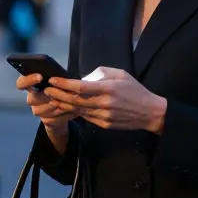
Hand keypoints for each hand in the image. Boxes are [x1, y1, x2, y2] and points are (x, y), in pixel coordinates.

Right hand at [15, 74, 77, 129]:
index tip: (39, 77)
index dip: (28, 80)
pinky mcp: (46, 121)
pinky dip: (66, 114)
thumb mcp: (58, 80)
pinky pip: (54, 119)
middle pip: (33, 99)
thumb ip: (55, 77)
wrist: (66, 107)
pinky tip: (73, 110)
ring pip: (46, 110)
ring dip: (59, 105)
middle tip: (61, 91)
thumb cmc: (61, 88)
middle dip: (49, 95)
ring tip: (71, 100)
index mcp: (32, 85)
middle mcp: (31, 99)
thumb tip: (59, 77)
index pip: (21, 83)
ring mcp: (37, 111)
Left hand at [44, 67, 167, 132]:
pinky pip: (86, 117)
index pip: (80, 86)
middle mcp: (104, 103)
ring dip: (63, 104)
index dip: (64, 84)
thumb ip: (101, 73)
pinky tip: (67, 106)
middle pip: (75, 100)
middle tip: (47, 89)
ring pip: (78, 110)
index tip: (53, 80)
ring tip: (52, 98)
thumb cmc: (135, 90)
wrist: (150, 113)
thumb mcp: (121, 74)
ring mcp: (104, 116)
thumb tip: (83, 78)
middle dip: (58, 94)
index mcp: (108, 89)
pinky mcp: (104, 124)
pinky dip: (75, 111)